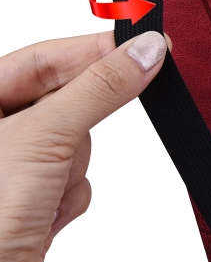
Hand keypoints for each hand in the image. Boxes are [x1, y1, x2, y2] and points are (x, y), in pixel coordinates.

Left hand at [0, 30, 168, 261]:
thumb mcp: (47, 133)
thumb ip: (101, 87)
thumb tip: (145, 51)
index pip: (37, 59)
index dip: (89, 50)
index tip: (140, 44)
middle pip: (59, 100)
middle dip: (77, 120)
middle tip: (104, 111)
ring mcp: (9, 174)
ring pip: (72, 142)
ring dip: (73, 164)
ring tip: (47, 190)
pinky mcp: (30, 206)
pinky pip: (74, 179)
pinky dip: (72, 196)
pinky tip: (47, 218)